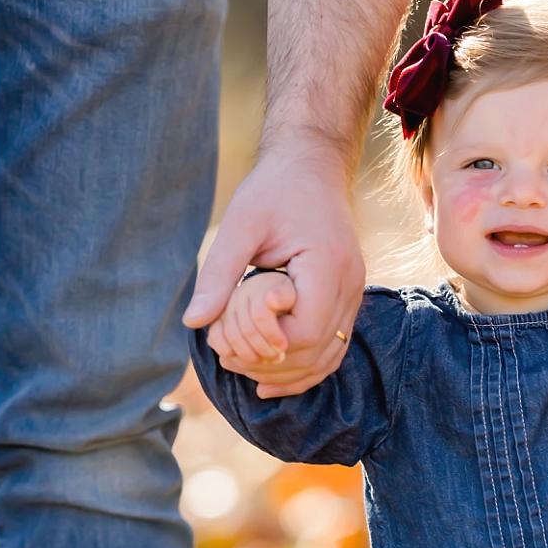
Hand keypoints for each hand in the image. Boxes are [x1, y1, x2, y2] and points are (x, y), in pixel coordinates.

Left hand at [185, 147, 362, 396]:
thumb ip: (219, 275)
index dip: (265, 341)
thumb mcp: (239, 225)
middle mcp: (350, 284)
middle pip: (315, 351)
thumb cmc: (273, 190)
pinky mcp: (346, 298)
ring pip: (327, 357)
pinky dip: (304, 368)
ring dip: (286, 373)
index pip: (303, 332)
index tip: (232, 329)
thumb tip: (194, 323)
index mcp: (327, 265)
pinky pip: (332, 347)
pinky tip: (270, 380)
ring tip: (243, 370)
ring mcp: (353, 293)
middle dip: (267, 361)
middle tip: (226, 356)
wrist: (310, 167)